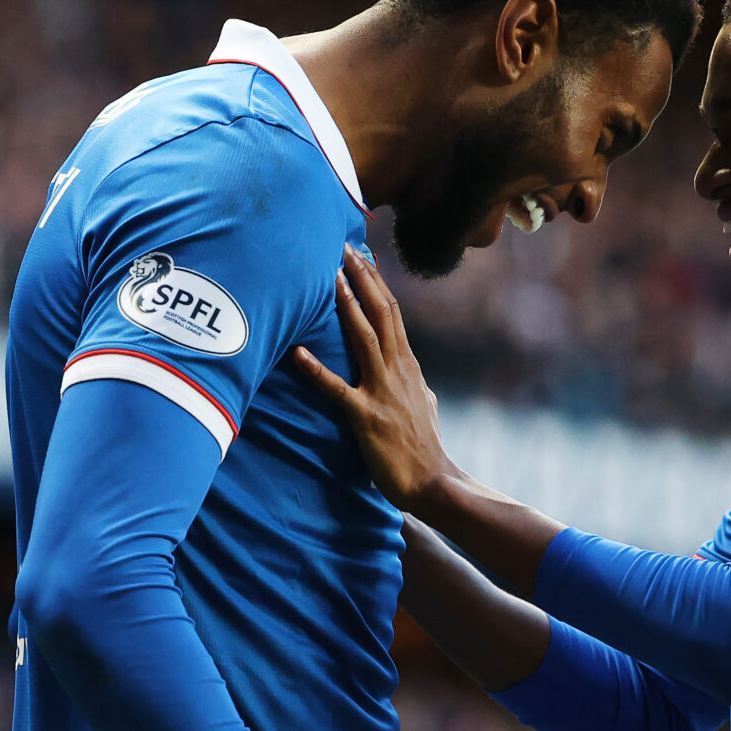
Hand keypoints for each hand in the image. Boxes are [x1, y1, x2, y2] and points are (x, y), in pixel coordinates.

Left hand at [291, 248, 461, 511]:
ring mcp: (383, 392)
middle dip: (363, 279)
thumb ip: (419, 385)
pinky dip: (316, 369)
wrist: (434, 482)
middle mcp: (398, 371)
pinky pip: (336, 389)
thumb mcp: (428, 406)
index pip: (391, 314)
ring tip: (330, 278)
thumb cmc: (426, 448)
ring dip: (347, 306)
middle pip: (381, 314)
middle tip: (344, 249)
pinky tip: (297, 353)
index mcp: (408, 366)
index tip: (362, 257)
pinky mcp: (366, 417)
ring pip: (365, 338)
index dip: (376, 284)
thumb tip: (417, 376)